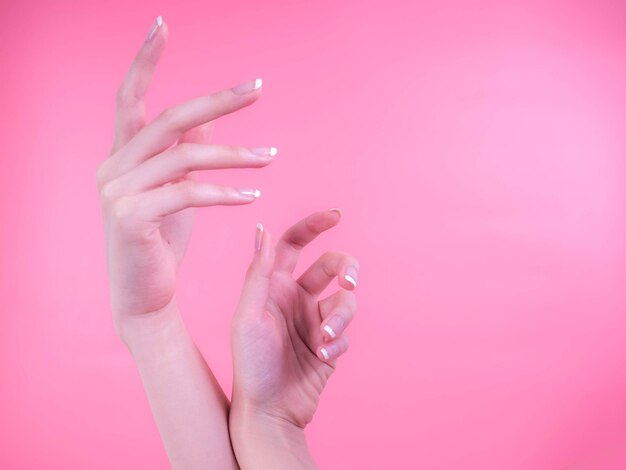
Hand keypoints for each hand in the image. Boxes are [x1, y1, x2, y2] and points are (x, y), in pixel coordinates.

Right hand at [96, 16, 275, 336]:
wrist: (143, 298)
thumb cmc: (161, 243)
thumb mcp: (176, 193)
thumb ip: (185, 154)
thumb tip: (210, 121)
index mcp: (121, 156)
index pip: (129, 98)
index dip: (145, 60)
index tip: (162, 24)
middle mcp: (112, 167)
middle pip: (170, 120)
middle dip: (218, 101)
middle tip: (259, 87)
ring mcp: (117, 192)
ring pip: (186, 156)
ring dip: (235, 156)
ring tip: (272, 159)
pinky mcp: (131, 217)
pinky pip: (188, 193)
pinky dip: (225, 192)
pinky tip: (253, 197)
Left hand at [231, 209, 358, 429]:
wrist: (269, 412)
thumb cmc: (251, 364)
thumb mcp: (249, 315)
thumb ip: (259, 272)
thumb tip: (263, 228)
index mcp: (274, 285)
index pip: (295, 244)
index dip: (314, 226)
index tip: (336, 215)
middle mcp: (295, 298)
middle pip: (332, 266)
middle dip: (346, 271)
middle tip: (348, 284)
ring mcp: (313, 320)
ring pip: (345, 301)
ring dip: (340, 317)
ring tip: (324, 340)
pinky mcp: (329, 343)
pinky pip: (345, 331)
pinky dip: (338, 341)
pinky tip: (323, 358)